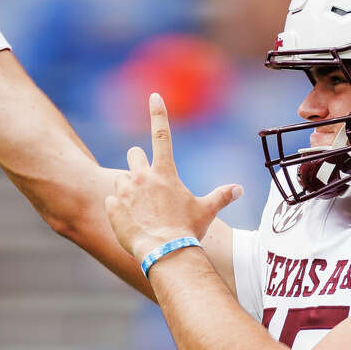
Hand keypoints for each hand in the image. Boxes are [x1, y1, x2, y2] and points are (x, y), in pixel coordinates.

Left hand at [105, 93, 242, 259]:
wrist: (165, 254)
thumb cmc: (187, 231)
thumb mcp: (206, 211)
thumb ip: (222, 196)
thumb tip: (239, 189)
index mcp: (164, 172)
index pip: (162, 134)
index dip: (158, 113)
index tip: (154, 96)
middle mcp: (141, 176)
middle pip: (133, 155)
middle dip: (138, 163)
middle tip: (147, 182)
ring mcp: (124, 191)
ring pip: (120, 178)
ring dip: (128, 188)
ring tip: (141, 209)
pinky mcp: (112, 207)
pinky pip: (111, 200)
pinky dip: (119, 208)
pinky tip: (132, 221)